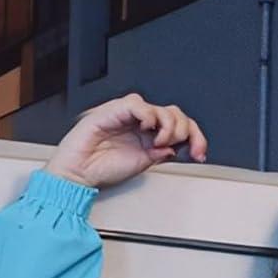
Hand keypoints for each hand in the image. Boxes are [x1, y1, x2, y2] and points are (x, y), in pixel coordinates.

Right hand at [46, 93, 207, 189]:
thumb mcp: (142, 164)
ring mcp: (129, 116)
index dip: (195, 138)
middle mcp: (141, 124)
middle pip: (175, 114)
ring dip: (168, 126)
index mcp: (149, 136)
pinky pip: (138, 103)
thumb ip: (160, 153)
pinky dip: (148, 116)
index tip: (199, 153)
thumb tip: (177, 147)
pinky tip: (145, 129)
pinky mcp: (113, 110)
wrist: (78, 173)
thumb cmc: (101, 169)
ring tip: (158, 141)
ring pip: (161, 108)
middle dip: (184, 131)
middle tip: (176, 146)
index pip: (180, 128)